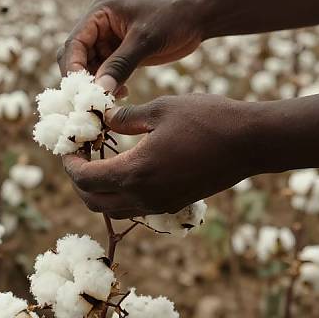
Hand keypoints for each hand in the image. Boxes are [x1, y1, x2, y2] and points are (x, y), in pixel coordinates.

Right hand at [57, 0, 203, 93]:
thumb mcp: (145, 40)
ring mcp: (108, 41)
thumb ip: (120, 65)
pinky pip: (105, 73)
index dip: (73, 67)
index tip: (81, 91)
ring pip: (89, 68)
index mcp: (98, 14)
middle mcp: (98, 27)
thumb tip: (99, 91)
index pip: (74, 43)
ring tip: (110, 100)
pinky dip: (109, 86)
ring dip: (96, 85)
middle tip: (93, 100)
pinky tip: (123, 94)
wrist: (197, 17)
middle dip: (82, 79)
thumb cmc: (172, 18)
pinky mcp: (120, 54)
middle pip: (76, 57)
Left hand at [63, 94, 255, 218]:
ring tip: (99, 161)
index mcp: (136, 172)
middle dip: (79, 181)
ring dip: (99, 190)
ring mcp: (162, 204)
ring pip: (115, 210)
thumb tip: (104, 119)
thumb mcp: (160, 108)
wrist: (250, 142)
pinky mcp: (175, 204)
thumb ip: (126, 117)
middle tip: (79, 156)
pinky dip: (121, 193)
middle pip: (94, 202)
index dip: (70, 164)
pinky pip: (136, 207)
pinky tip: (127, 167)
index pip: (86, 179)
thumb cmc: (206, 119)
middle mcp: (145, 196)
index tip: (68, 148)